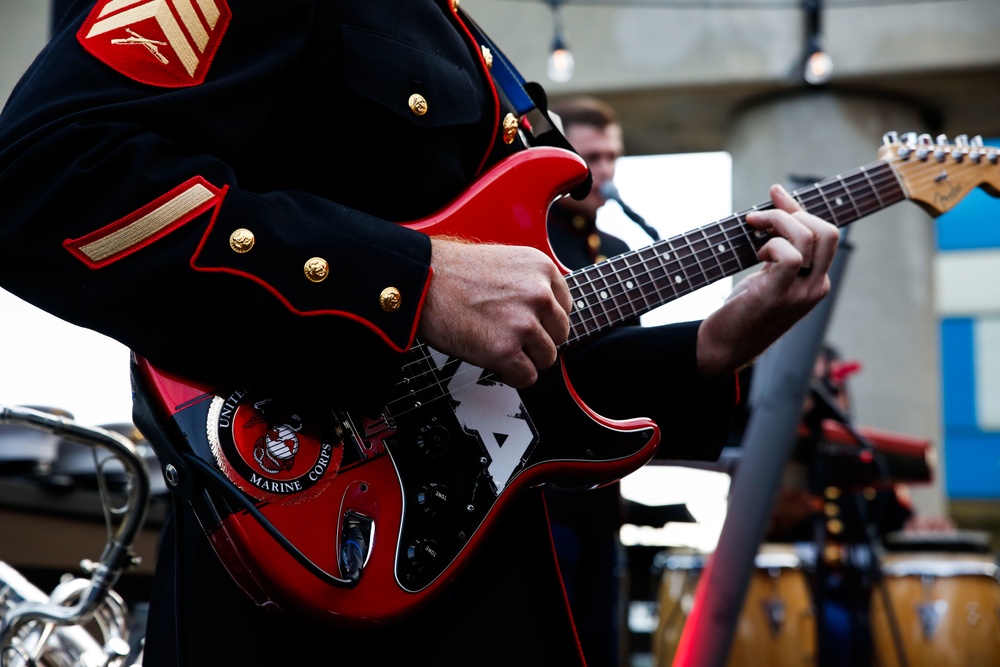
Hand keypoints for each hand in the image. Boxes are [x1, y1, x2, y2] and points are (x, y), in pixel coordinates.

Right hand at [417, 238, 571, 387]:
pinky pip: (527, 377)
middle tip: (510, 336)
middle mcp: (539, 294)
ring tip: (498, 346)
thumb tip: (546, 311)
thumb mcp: (505, 262)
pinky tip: (494, 361)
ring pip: (547, 358)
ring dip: (524, 358)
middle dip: (537, 339)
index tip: (528, 322)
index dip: (544, 318)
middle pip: (560, 334)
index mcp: (541, 268)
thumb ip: (530, 284)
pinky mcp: (506, 351)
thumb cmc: (450, 272)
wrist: (419, 281)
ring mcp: (524, 324)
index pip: (565, 306)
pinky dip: (511, 375)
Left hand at [697, 184, 839, 376]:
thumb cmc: (744, 309)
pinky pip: (790, 257)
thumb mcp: (768, 274)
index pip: (826, 233)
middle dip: (792, 212)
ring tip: (754, 232)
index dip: (800, 209)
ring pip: (809, 239)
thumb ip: (780, 247)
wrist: (726, 347)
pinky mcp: (780, 297)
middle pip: (827, 232)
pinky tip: (757, 255)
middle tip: (760, 217)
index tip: (774, 194)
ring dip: (777, 224)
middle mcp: (816, 287)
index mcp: (818, 281)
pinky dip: (772, 245)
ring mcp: (801, 294)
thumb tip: (776, 201)